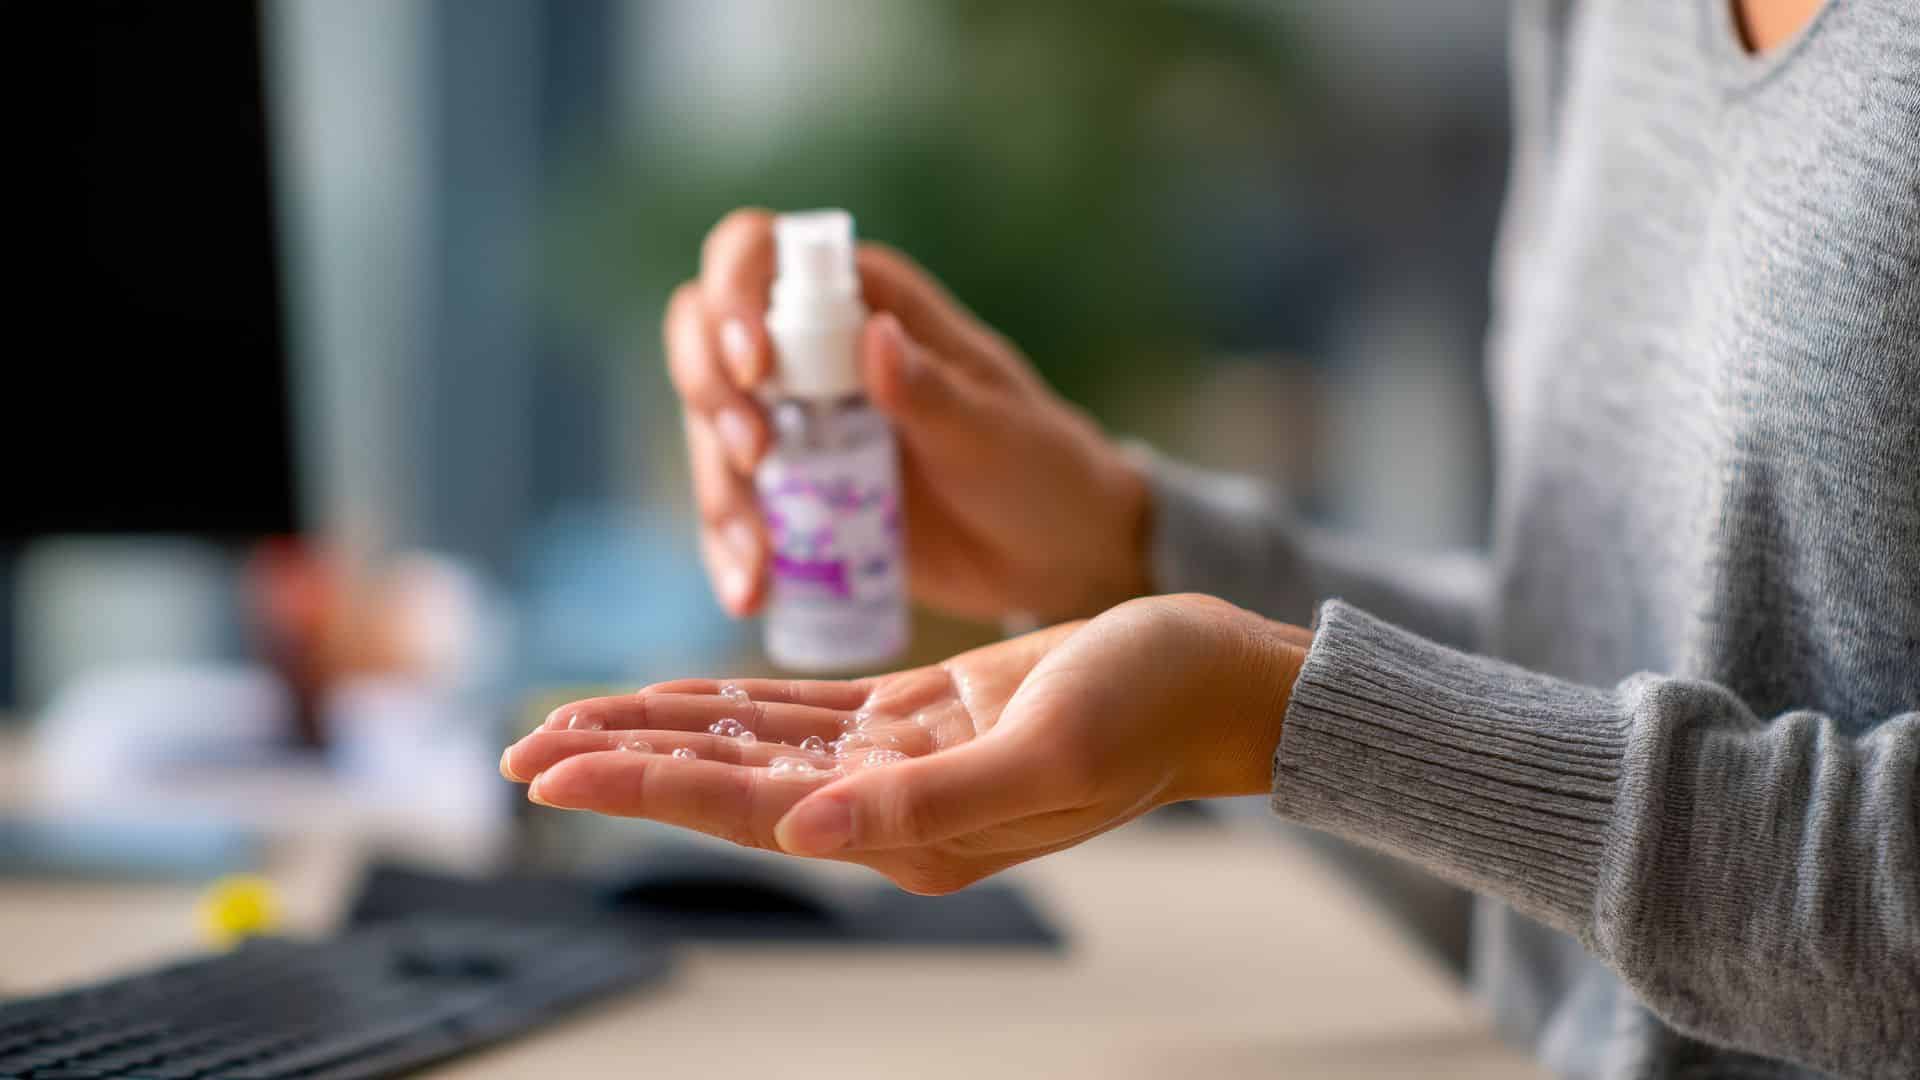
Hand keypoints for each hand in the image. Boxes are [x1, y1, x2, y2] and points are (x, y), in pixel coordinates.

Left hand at [500, 595, 1312, 893]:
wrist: (1216, 681)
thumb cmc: (1151, 709)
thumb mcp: (1049, 748)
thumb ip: (925, 801)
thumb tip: (804, 830)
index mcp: (914, 832)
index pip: (748, 809)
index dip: (642, 786)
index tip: (548, 770)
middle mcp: (891, 808)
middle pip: (727, 783)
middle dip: (621, 764)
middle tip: (516, 750)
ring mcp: (900, 764)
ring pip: (751, 745)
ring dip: (659, 731)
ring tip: (568, 722)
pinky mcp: (919, 716)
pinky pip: (802, 710)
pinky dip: (731, 700)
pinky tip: (676, 695)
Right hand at [666, 208, 1150, 621]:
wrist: (1054, 556)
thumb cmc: (1038, 467)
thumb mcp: (993, 432)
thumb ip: (932, 391)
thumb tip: (876, 335)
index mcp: (865, 301)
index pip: (758, 254)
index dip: (733, 295)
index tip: (757, 368)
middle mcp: (812, 351)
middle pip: (702, 338)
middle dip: (710, 397)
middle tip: (755, 459)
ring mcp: (794, 425)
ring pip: (708, 431)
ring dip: (718, 493)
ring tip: (759, 565)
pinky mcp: (791, 496)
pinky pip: (732, 511)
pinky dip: (727, 551)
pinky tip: (751, 594)